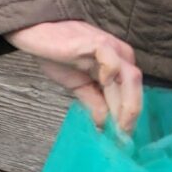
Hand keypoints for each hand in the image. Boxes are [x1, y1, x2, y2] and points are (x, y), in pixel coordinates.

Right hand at [7, 19, 143, 133]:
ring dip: (127, 104)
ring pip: (131, 78)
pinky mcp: (98, 43)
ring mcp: (111, 49)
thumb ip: (94, 102)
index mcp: (119, 66)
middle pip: (135, 88)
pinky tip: (102, 83)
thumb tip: (104, 126)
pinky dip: (112, 74)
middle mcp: (121, 56)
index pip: (130, 95)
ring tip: (118, 123)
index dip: (127, 117)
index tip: (122, 138)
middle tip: (121, 137)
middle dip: (130, 115)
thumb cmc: (56, 55)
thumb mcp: (78, 85)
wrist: (36, 32)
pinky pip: (113, 61)